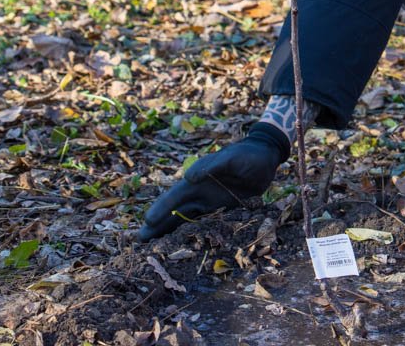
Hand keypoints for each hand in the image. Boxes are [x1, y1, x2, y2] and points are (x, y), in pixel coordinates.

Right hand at [138, 122, 288, 240]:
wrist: (265, 159)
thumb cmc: (247, 156)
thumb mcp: (231, 158)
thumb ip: (212, 166)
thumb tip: (189, 177)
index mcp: (197, 180)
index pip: (174, 197)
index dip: (161, 209)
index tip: (147, 222)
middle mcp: (199, 194)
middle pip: (174, 212)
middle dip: (158, 226)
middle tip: (139, 243)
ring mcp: (210, 204)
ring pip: (185, 222)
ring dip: (171, 234)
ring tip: (154, 249)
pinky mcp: (222, 212)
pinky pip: (205, 226)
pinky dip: (193, 237)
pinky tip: (185, 249)